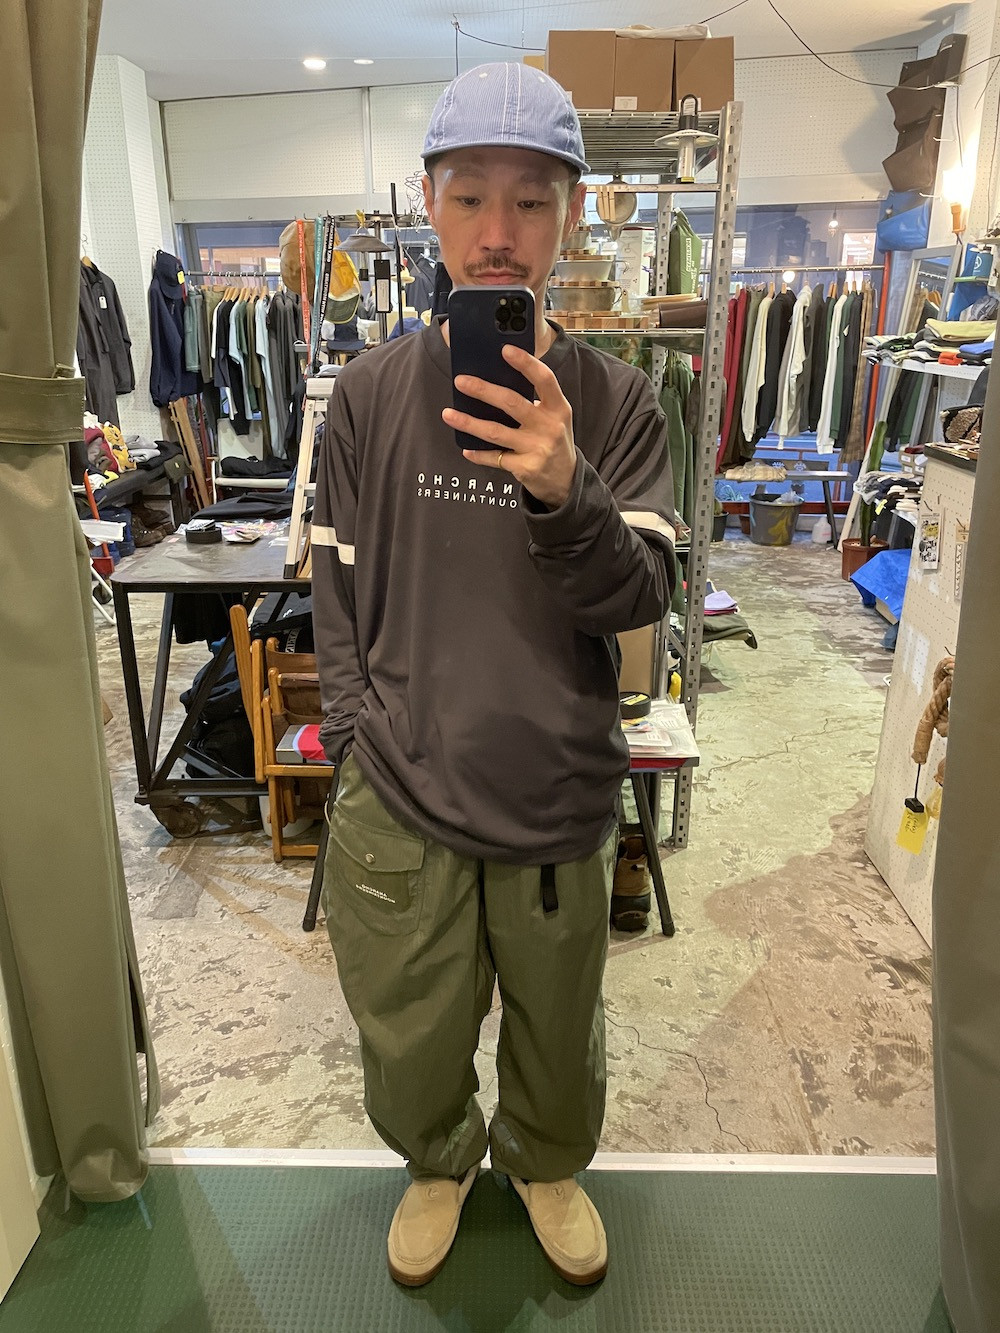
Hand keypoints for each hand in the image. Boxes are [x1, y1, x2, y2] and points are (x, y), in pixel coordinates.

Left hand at [442, 344, 576, 508]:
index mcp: (558, 408)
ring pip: (495, 432)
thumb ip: (534, 400)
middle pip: (512, 403)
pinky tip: (466, 449)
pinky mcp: (525, 468)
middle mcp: (549, 427)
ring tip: (448, 414)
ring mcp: (537, 448)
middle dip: (483, 390)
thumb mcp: (555, 417)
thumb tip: (495, 381)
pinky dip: (478, 454)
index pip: (544, 379)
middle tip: (461, 381)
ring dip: (469, 423)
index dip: (526, 363)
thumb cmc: (554, 440)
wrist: (565, 480)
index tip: (506, 350)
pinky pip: (495, 458)